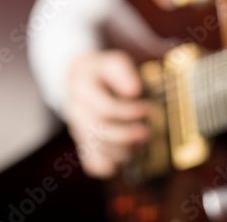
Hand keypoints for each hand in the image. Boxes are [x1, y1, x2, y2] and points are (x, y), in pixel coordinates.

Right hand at [64, 49, 151, 177]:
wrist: (79, 79)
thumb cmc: (102, 71)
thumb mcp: (112, 61)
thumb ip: (123, 73)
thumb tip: (135, 91)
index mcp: (82, 90)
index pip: (105, 109)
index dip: (130, 112)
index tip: (150, 109)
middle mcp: (76, 112)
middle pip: (99, 133)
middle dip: (127, 136)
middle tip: (148, 133)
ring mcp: (78, 131)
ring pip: (98, 151)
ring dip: (124, 151)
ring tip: (142, 144)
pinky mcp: (84, 145)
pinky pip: (94, 164)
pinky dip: (112, 165)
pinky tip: (128, 155)